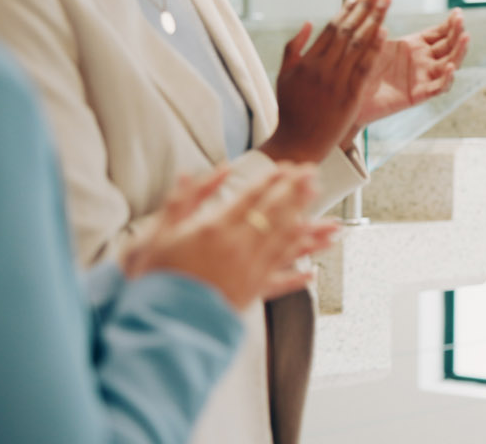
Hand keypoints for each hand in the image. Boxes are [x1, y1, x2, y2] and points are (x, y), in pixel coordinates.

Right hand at [123, 165, 339, 309]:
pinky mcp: (250, 295)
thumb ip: (185, 198)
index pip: (253, 196)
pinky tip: (314, 273)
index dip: (274, 180)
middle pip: (276, 214)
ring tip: (331, 222)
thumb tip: (205, 172)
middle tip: (314, 176)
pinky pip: (281, 283)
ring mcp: (248, 271)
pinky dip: (298, 278)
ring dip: (311, 232)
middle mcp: (238, 247)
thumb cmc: (154, 274)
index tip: (291, 166)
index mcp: (215, 228)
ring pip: (287, 246)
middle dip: (297, 194)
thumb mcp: (161, 230)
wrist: (155, 318)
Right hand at [261, 0, 391, 163]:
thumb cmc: (291, 109)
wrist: (298, 142)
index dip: (348, 8)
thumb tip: (308, 23)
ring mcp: (336, 81)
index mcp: (307, 61)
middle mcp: (322, 67)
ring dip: (374, 20)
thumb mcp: (284, 76)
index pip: (332, 27)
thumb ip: (294, 48)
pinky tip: (385, 31)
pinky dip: (374, 48)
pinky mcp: (349, 96)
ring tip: (387, 1)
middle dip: (366, 7)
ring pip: (358, 44)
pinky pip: (364, 67)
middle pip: (348, 30)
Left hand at [350, 7, 470, 130]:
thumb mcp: (370, 39)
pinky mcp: (417, 95)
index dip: (450, 24)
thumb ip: (379, 21)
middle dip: (457, 33)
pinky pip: (437, 88)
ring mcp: (422, 78)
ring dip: (459, 52)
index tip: (457, 12)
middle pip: (448, 46)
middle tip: (461, 20)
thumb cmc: (357, 66)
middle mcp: (422, 61)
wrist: (348, 94)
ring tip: (465, 37)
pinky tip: (450, 67)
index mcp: (414, 46)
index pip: (439, 33)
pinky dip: (446, 79)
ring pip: (449, 64)